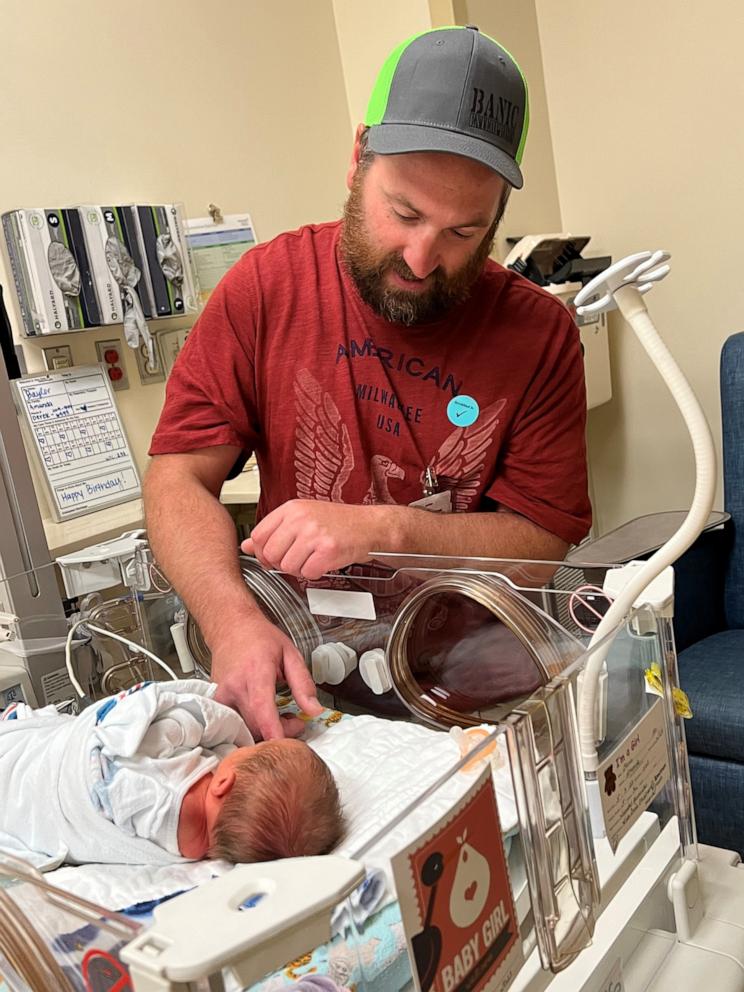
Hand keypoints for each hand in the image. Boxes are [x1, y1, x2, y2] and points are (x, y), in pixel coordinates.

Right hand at [211, 612, 322, 739]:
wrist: (230, 627)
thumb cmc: (259, 638)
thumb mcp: (290, 654)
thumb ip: (303, 684)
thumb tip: (314, 710)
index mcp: (255, 672)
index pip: (261, 707)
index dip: (273, 730)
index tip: (284, 744)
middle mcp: (234, 686)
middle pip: (255, 724)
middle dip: (279, 732)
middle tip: (295, 720)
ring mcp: (222, 696)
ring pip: (243, 728)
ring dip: (264, 731)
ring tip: (279, 717)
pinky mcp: (217, 703)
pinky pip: (234, 724)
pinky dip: (251, 727)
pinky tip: (261, 717)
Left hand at [242, 499, 391, 578]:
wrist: (369, 525)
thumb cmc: (337, 522)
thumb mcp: (301, 519)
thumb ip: (274, 531)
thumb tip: (247, 545)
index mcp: (291, 509)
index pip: (258, 535)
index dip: (262, 552)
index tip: (272, 556)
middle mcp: (300, 519)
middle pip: (270, 553)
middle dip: (281, 563)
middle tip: (297, 559)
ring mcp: (314, 534)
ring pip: (288, 566)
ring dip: (299, 569)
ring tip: (312, 559)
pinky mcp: (328, 550)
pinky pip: (307, 573)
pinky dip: (315, 573)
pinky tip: (323, 562)